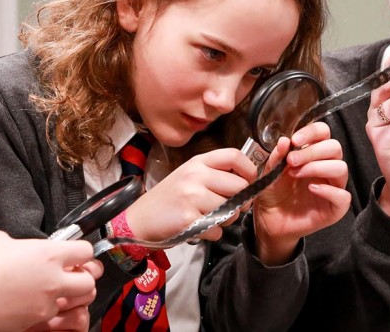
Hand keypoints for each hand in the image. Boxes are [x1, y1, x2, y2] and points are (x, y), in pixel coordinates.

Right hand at [0, 232, 98, 331]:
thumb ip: (19, 242)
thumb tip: (20, 247)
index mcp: (48, 255)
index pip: (86, 251)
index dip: (81, 250)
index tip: (74, 252)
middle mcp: (54, 281)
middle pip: (90, 282)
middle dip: (84, 278)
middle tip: (71, 274)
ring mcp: (46, 304)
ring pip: (75, 303)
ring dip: (68, 296)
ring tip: (52, 290)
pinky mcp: (35, 322)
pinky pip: (52, 316)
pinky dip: (46, 309)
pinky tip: (31, 302)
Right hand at [125, 147, 255, 242]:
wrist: (139, 219)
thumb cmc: (169, 200)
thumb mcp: (189, 176)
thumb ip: (214, 174)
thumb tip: (247, 182)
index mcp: (197, 162)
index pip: (234, 156)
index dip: (249, 169)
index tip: (250, 181)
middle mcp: (196, 175)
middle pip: (239, 186)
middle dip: (240, 202)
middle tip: (229, 208)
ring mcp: (192, 196)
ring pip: (232, 210)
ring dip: (225, 220)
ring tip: (208, 218)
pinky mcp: (189, 218)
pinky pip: (218, 229)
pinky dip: (212, 233)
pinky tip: (197, 228)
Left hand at [252, 122, 350, 264]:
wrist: (269, 220)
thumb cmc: (273, 193)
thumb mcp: (269, 172)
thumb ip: (277, 157)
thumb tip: (285, 141)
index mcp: (313, 154)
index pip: (324, 133)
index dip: (312, 132)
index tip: (295, 140)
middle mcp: (326, 167)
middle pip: (335, 148)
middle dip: (313, 151)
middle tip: (292, 161)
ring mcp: (332, 187)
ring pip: (341, 168)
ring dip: (317, 167)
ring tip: (295, 174)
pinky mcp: (335, 208)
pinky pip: (343, 196)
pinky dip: (328, 191)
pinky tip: (311, 189)